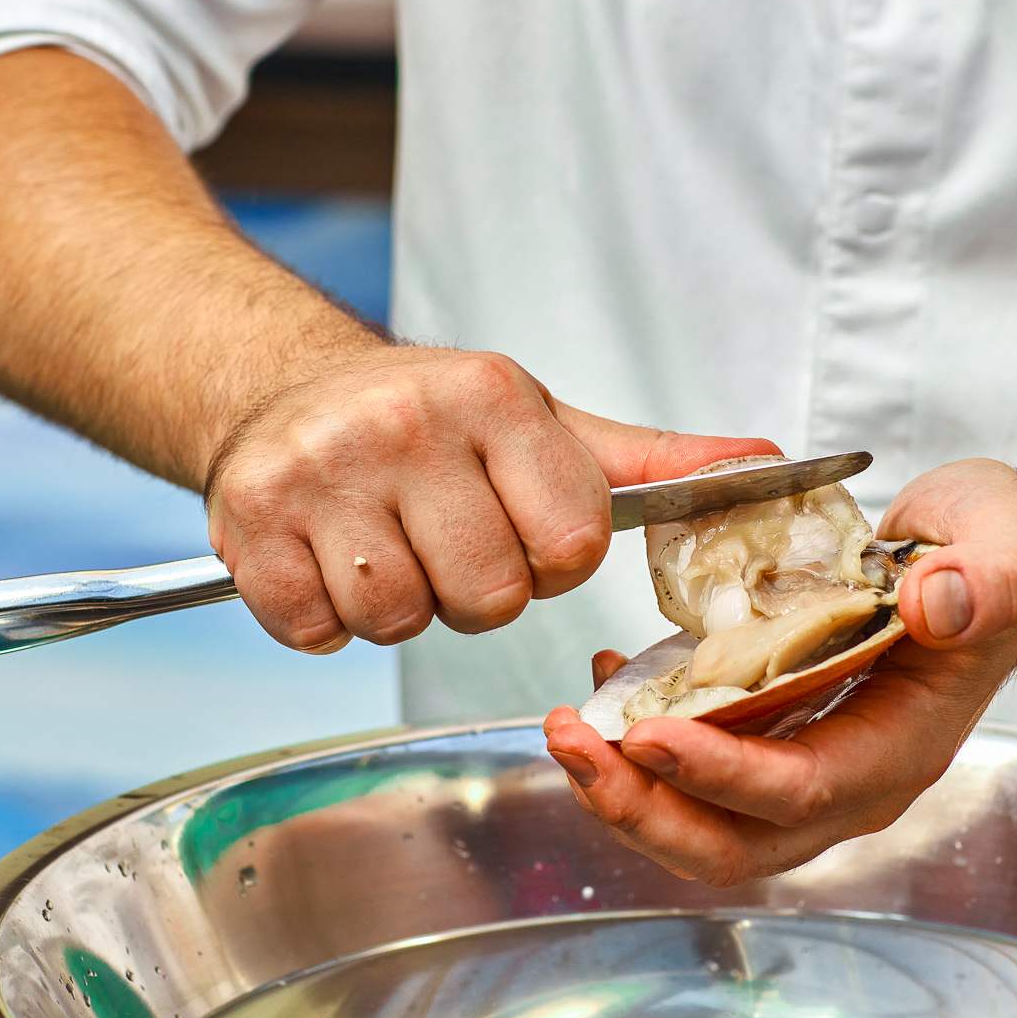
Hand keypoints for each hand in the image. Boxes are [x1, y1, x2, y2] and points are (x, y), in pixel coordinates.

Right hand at [206, 344, 778, 651]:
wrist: (282, 387)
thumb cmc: (435, 424)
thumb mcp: (547, 428)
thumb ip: (657, 465)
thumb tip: (772, 465)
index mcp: (492, 398)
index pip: (571, 545)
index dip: (550, 559)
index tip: (517, 525)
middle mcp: (402, 423)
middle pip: (487, 598)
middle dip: (475, 591)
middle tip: (445, 540)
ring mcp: (316, 471)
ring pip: (399, 619)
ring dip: (400, 605)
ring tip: (385, 545)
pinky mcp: (244, 522)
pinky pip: (315, 630)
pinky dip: (324, 618)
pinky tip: (326, 559)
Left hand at [542, 458, 1016, 885]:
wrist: (993, 565)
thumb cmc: (997, 557)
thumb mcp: (1002, 548)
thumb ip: (981, 583)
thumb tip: (934, 602)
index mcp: (901, 750)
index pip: (799, 792)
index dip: (721, 775)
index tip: (648, 737)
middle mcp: (849, 783)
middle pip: (732, 843)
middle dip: (642, 807)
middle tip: (571, 742)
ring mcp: (807, 771)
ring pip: (700, 825)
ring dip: (625, 790)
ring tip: (566, 725)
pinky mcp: (773, 743)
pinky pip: (694, 777)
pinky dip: (637, 750)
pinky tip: (606, 686)